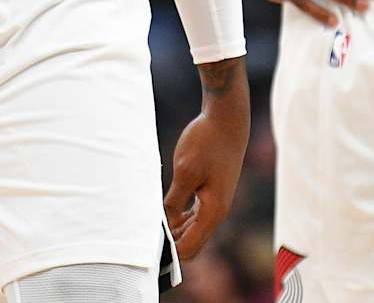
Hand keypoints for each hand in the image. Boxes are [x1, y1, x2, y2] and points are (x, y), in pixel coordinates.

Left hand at [164, 58, 249, 260]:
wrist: (227, 121)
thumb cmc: (207, 142)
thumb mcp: (184, 171)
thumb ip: (174, 201)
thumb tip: (166, 223)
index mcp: (213, 211)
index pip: (189, 248)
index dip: (169, 252)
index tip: (148, 246)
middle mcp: (217, 211)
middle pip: (192, 244)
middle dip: (171, 245)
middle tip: (146, 238)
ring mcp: (216, 202)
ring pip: (194, 230)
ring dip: (175, 232)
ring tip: (152, 226)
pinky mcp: (213, 192)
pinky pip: (196, 216)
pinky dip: (181, 219)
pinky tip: (166, 212)